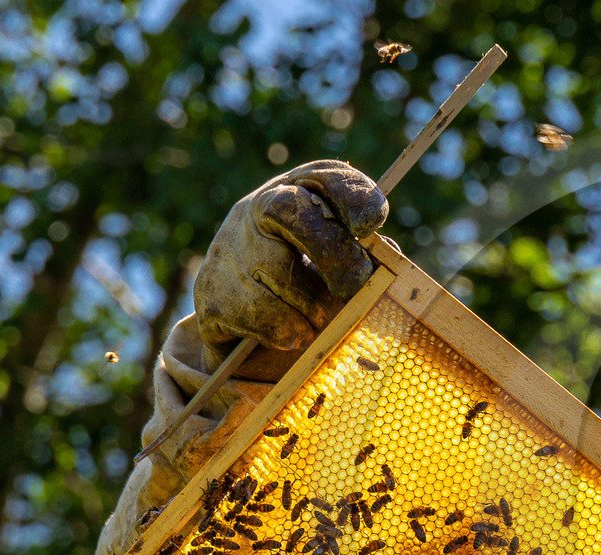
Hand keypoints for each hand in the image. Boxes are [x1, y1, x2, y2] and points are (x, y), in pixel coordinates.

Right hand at [194, 160, 388, 378]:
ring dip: (313, 308)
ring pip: (282, 275)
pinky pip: (267, 317)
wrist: (236, 321)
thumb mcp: (332, 261)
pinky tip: (291, 332)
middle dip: (332, 252)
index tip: (370, 225)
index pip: (323, 176)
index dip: (351, 194)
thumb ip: (363, 255)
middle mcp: (254, 212)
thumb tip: (387, 257)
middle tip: (353, 286)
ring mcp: (227, 252)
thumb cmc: (304, 286)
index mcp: (294, 195)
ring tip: (318, 319)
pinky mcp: (212, 297)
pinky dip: (290, 332)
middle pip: (289, 211)